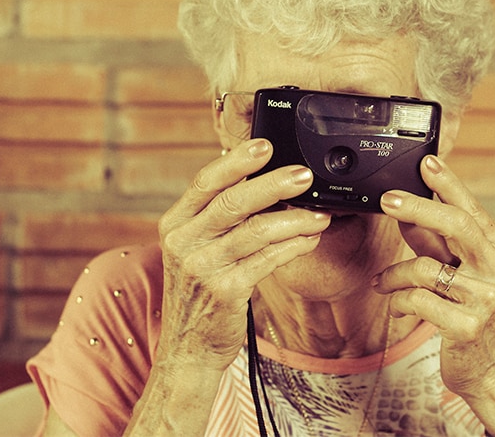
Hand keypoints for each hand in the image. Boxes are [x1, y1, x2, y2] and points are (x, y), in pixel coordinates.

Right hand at [155, 138, 330, 370]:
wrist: (188, 348)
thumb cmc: (199, 292)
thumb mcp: (196, 250)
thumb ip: (219, 218)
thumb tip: (263, 181)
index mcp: (175, 224)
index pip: (205, 182)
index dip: (236, 161)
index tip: (265, 145)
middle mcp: (184, 242)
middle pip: (234, 201)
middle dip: (274, 184)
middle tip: (305, 175)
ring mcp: (203, 267)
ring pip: (257, 231)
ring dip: (295, 219)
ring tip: (319, 213)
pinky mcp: (226, 291)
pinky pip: (269, 260)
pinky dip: (294, 246)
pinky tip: (310, 238)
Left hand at [373, 155, 494, 434]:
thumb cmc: (475, 316)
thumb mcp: (461, 274)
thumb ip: (437, 244)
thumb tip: (407, 213)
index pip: (472, 209)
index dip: (448, 184)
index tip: (426, 163)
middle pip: (456, 225)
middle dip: (417, 207)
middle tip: (387, 200)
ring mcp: (486, 299)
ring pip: (426, 267)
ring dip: (394, 274)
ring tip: (382, 282)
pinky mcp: (468, 326)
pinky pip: (418, 300)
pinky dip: (399, 299)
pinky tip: (395, 302)